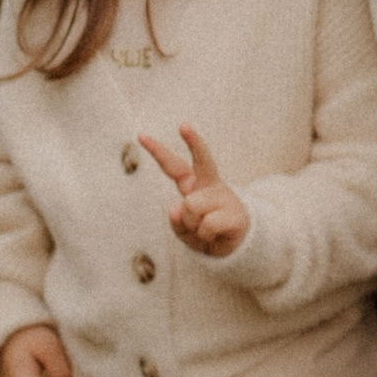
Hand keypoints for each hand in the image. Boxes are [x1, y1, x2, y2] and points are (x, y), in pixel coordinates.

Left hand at [143, 122, 251, 258]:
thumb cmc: (206, 234)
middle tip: (184, 125)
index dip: (157, 152)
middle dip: (194, 142)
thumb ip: (177, 222)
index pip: (175, 166)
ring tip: (203, 232)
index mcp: (194, 186)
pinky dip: (205, 236)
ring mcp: (223, 198)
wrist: (234, 251)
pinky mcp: (235, 213)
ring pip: (191, 207)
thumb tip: (176, 209)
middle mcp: (209, 186)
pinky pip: (206, 225)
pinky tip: (215, 235)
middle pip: (203, 160)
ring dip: (192, 226)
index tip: (141, 136)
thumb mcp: (185, 232)